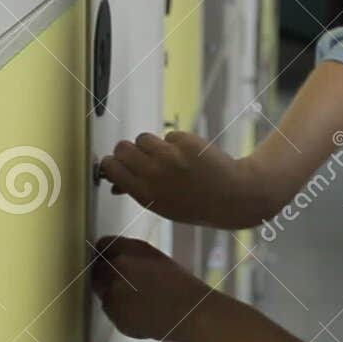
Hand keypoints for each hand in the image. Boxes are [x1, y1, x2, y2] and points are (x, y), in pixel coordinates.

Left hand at [91, 237, 213, 341]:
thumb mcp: (155, 259)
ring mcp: (114, 294)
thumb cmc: (180, 286)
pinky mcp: (116, 316)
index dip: (105, 254)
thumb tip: (109, 257)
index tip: (107, 259)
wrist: (192, 313)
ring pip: (103, 293)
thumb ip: (129, 255)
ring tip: (141, 300)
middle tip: (126, 284)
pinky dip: (122, 313)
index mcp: (128, 251)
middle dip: (106, 276)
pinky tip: (143, 312)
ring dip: (114, 295)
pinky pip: (112, 312)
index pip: (103, 245)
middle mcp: (117, 269)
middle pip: (97, 270)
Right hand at [99, 131, 269, 227]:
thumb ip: (136, 192)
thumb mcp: (161, 206)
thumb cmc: (194, 203)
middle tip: (139, 156)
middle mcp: (154, 174)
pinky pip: (168, 135)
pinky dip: (175, 143)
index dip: (111, 163)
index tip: (116, 163)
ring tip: (166, 156)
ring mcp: (170, 156)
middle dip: (128, 151)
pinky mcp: (185, 142)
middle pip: (122, 148)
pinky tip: (187, 156)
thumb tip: (114, 183)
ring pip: (143, 138)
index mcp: (144, 193)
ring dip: (151, 145)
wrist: (231, 196)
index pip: (111, 167)